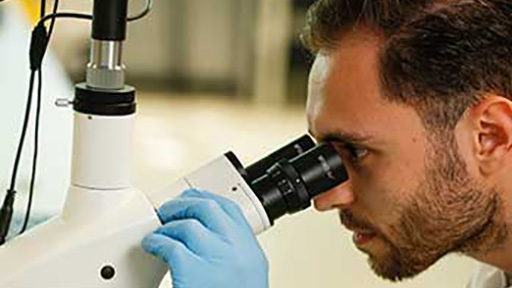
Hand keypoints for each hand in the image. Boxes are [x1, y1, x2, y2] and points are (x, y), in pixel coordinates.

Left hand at [142, 189, 268, 287]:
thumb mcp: (246, 279)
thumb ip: (232, 256)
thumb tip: (209, 239)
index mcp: (251, 254)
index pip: (231, 211)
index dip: (209, 199)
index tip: (195, 199)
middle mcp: (237, 251)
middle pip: (209, 208)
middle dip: (185, 204)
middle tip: (170, 210)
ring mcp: (217, 258)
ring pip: (187, 223)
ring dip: (168, 225)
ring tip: (159, 233)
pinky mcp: (193, 269)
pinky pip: (169, 244)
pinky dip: (156, 242)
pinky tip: (153, 246)